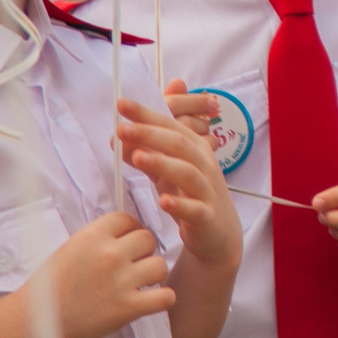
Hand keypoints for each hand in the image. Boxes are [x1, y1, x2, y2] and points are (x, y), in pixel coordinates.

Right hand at [41, 210, 175, 337]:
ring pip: (160, 265)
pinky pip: (166, 297)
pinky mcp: (128, 308)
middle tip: (132, 265)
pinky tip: (150, 301)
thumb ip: (97, 240)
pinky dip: (162, 299)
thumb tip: (123, 235)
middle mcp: (110, 254)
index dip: (129, 229)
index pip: (127, 218)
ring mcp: (121, 281)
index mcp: (92, 236)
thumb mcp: (70, 249)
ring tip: (140, 284)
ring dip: (153, 274)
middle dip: (142, 250)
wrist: (34, 322)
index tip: (125, 242)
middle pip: (148, 239)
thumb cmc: (47, 288)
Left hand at [116, 92, 239, 269]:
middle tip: (122, 128)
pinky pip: (194, 209)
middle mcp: (204, 164)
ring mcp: (207, 190)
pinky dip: (179, 204)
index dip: (146, 114)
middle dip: (149, 134)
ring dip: (162, 163)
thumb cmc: (191, 195)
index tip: (121, 104)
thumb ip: (145, 152)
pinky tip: (163, 201)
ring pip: (187, 172)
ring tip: (138, 158)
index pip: (169, 125)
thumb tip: (118, 135)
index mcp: (194, 148)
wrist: (219, 232)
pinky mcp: (207, 216)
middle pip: (178, 143)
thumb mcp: (166, 172)